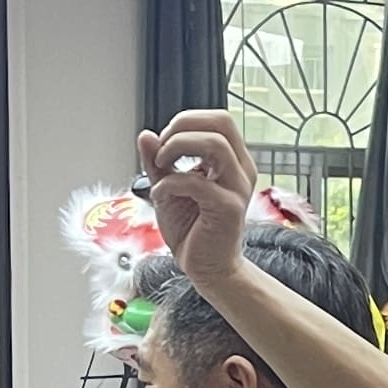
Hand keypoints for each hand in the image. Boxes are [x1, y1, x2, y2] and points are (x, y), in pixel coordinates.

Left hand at [141, 110, 262, 288]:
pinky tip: (161, 196)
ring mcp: (237, 189)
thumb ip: (158, 161)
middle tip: (162, 150)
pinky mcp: (228, 209)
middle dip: (182, 127)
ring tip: (162, 166)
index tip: (164, 142)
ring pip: (215, 144)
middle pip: (221, 123)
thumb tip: (146, 135)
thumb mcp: (168, 187)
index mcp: (232, 162)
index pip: (218, 120)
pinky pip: (197, 182)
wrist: (206, 268)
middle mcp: (240, 171)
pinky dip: (169, 184)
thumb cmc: (193, 230)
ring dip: (178, 148)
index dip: (186, 121)